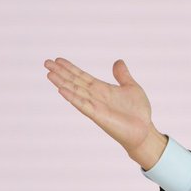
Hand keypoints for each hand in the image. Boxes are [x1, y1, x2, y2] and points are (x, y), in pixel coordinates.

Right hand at [44, 57, 166, 168]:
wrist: (144, 130)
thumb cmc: (138, 111)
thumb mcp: (132, 88)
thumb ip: (123, 76)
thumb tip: (118, 61)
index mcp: (102, 89)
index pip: (82, 76)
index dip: (70, 68)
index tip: (58, 59)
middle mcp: (95, 96)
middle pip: (74, 82)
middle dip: (61, 72)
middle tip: (46, 62)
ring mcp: (95, 106)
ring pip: (75, 92)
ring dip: (62, 83)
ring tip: (49, 74)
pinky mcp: (98, 116)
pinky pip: (83, 105)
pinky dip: (72, 98)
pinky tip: (61, 90)